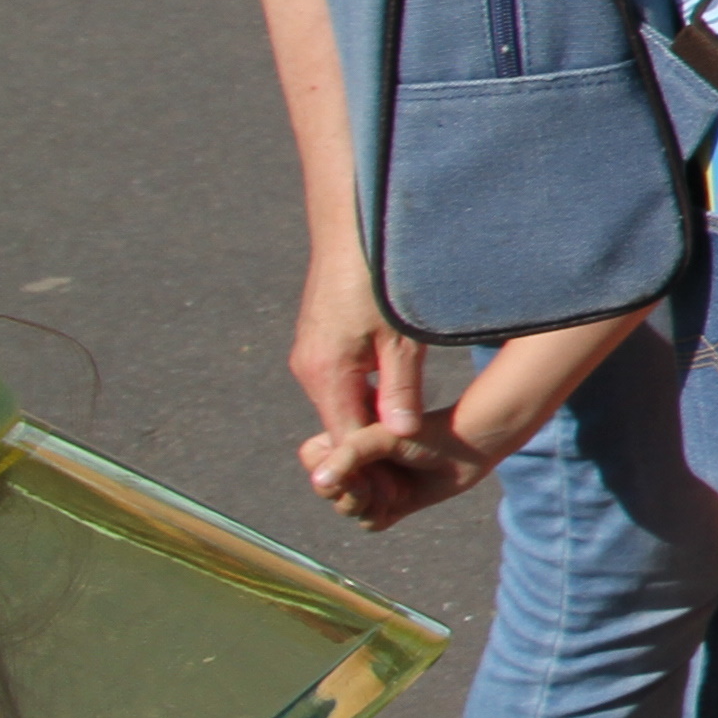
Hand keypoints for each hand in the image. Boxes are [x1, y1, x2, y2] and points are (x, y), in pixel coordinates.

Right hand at [285, 243, 422, 466]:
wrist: (350, 236)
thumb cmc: (381, 284)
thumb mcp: (402, 340)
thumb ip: (402, 389)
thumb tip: (403, 434)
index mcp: (326, 374)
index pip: (345, 436)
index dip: (369, 462)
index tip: (398, 482)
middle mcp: (309, 370)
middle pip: (342, 422)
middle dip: (371, 441)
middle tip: (408, 468)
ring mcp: (310, 357)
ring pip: (342, 401)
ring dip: (370, 415)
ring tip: (407, 437)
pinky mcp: (319, 345)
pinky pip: (340, 382)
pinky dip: (364, 393)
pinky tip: (394, 397)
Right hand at [298, 413, 505, 532]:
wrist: (469, 446)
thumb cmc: (426, 432)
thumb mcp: (383, 437)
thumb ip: (349, 455)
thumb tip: (319, 483)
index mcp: (348, 437)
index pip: (313, 459)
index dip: (329, 467)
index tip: (358, 463)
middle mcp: (356, 462)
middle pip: (327, 491)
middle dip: (353, 489)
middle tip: (384, 475)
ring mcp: (373, 484)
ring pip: (346, 509)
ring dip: (369, 502)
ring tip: (397, 487)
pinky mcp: (392, 505)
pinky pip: (369, 523)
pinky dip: (380, 515)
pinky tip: (403, 497)